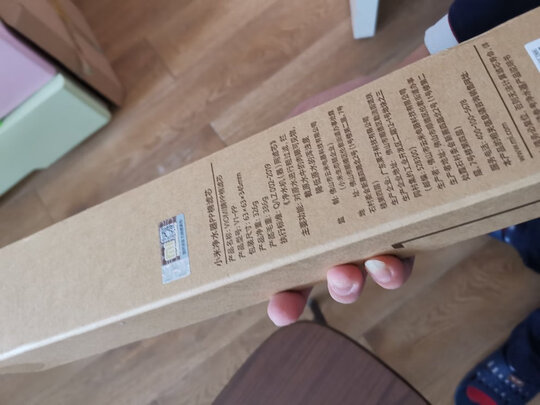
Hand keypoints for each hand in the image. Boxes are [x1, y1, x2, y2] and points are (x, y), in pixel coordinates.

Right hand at [268, 44, 428, 326]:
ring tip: (370, 266)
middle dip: (332, 291)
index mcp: (310, 220)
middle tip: (336, 280)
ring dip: (370, 279)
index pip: (293, 267)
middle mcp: (343, 234)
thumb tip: (250, 163)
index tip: (278, 306)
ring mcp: (379, 233)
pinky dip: (399, 264)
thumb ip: (279, 146)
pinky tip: (392, 255)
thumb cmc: (343, 114)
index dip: (284, 296)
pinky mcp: (413, 226)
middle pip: (333, 280)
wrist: (397, 94)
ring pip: (373, 275)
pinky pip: (408, 257)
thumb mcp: (303, 123)